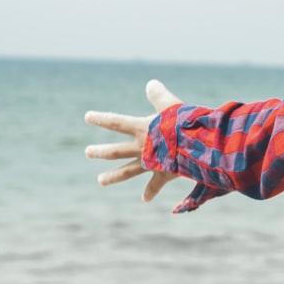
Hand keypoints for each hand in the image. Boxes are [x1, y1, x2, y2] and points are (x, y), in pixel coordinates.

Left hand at [85, 79, 182, 201]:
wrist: (196, 147)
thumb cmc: (184, 123)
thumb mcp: (171, 104)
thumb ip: (159, 96)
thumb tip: (150, 84)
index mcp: (141, 128)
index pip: (116, 122)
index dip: (101, 119)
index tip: (87, 117)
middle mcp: (141, 147)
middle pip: (115, 151)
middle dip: (100, 152)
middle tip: (88, 152)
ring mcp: (150, 163)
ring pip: (127, 171)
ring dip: (113, 176)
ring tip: (100, 181)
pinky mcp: (163, 173)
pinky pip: (154, 185)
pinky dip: (150, 192)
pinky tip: (145, 199)